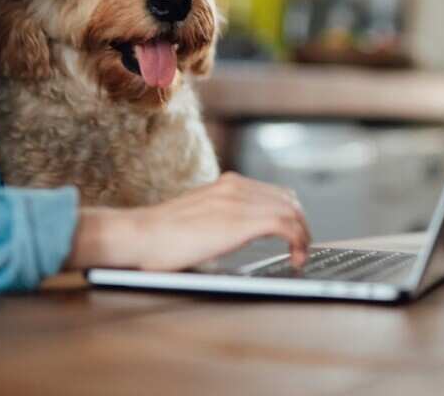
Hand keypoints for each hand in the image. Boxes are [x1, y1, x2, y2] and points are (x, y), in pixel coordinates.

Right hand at [65, 172, 309, 271]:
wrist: (138, 235)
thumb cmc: (158, 237)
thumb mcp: (196, 217)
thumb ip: (217, 218)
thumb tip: (229, 236)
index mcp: (225, 184)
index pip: (274, 192)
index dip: (290, 214)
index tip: (293, 236)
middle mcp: (235, 186)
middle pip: (289, 199)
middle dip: (302, 225)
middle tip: (301, 249)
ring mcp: (238, 201)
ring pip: (292, 211)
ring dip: (304, 235)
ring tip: (300, 257)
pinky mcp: (240, 221)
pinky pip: (286, 225)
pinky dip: (299, 242)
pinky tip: (295, 259)